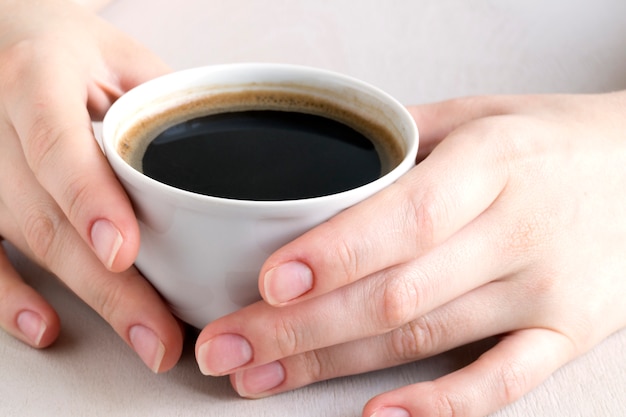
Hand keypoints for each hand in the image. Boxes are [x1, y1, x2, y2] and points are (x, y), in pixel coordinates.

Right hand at [0, 0, 181, 370]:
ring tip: (142, 340)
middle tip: (160, 335)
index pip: (55, 141)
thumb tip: (223, 169)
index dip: (87, 199)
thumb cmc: (68, 48)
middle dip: (107, 283)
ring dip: (84, 298)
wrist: (6, 37)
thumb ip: (163, 104)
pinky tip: (46, 326)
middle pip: (47, 213)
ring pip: (22, 240)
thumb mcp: (121, 55)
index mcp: (34, 74)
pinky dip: (9, 295)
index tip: (123, 252)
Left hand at [195, 92, 625, 415]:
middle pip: (397, 291)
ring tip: (263, 377)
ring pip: (426, 338)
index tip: (265, 284)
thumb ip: (400, 141)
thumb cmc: (550, 140)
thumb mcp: (480, 115)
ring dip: (335, 365)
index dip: (334, 254)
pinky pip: (502, 382)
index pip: (406, 217)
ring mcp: (545, 290)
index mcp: (494, 163)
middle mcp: (519, 230)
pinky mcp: (567, 333)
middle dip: (301, 327)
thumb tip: (318, 168)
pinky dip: (440, 407)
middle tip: (227, 348)